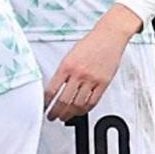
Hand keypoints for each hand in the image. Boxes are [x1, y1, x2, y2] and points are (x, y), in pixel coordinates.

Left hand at [45, 6, 140, 120]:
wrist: (109, 36)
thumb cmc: (91, 43)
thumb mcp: (70, 54)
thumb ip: (64, 72)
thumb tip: (56, 89)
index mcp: (67, 65)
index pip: (52, 90)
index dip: (47, 102)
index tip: (45, 107)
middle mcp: (78, 73)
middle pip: (64, 100)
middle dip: (56, 112)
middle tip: (52, 116)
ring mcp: (91, 79)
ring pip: (78, 104)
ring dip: (69, 114)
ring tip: (64, 117)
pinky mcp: (103, 83)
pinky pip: (92, 101)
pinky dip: (84, 110)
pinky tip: (79, 112)